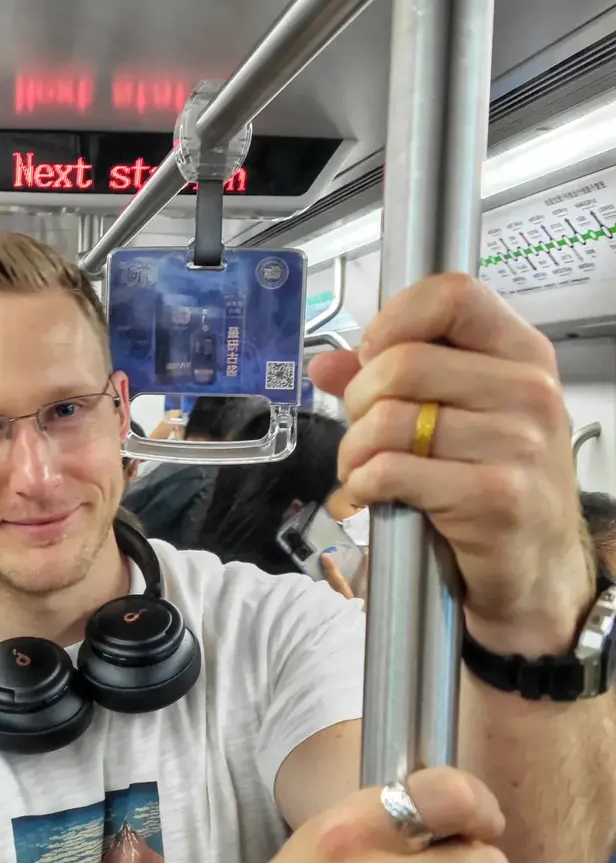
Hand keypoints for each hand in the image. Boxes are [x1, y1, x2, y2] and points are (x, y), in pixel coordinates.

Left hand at [308, 274, 593, 654]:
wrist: (536, 567)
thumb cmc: (493, 482)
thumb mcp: (458, 416)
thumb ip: (392, 380)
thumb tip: (326, 364)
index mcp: (521, 355)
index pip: (454, 295)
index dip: (395, 320)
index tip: (374, 354)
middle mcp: (529, 392)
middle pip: (403, 363)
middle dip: (359, 399)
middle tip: (363, 427)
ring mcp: (517, 445)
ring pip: (389, 420)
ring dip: (355, 448)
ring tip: (364, 465)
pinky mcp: (494, 497)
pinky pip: (392, 471)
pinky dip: (364, 482)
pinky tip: (374, 492)